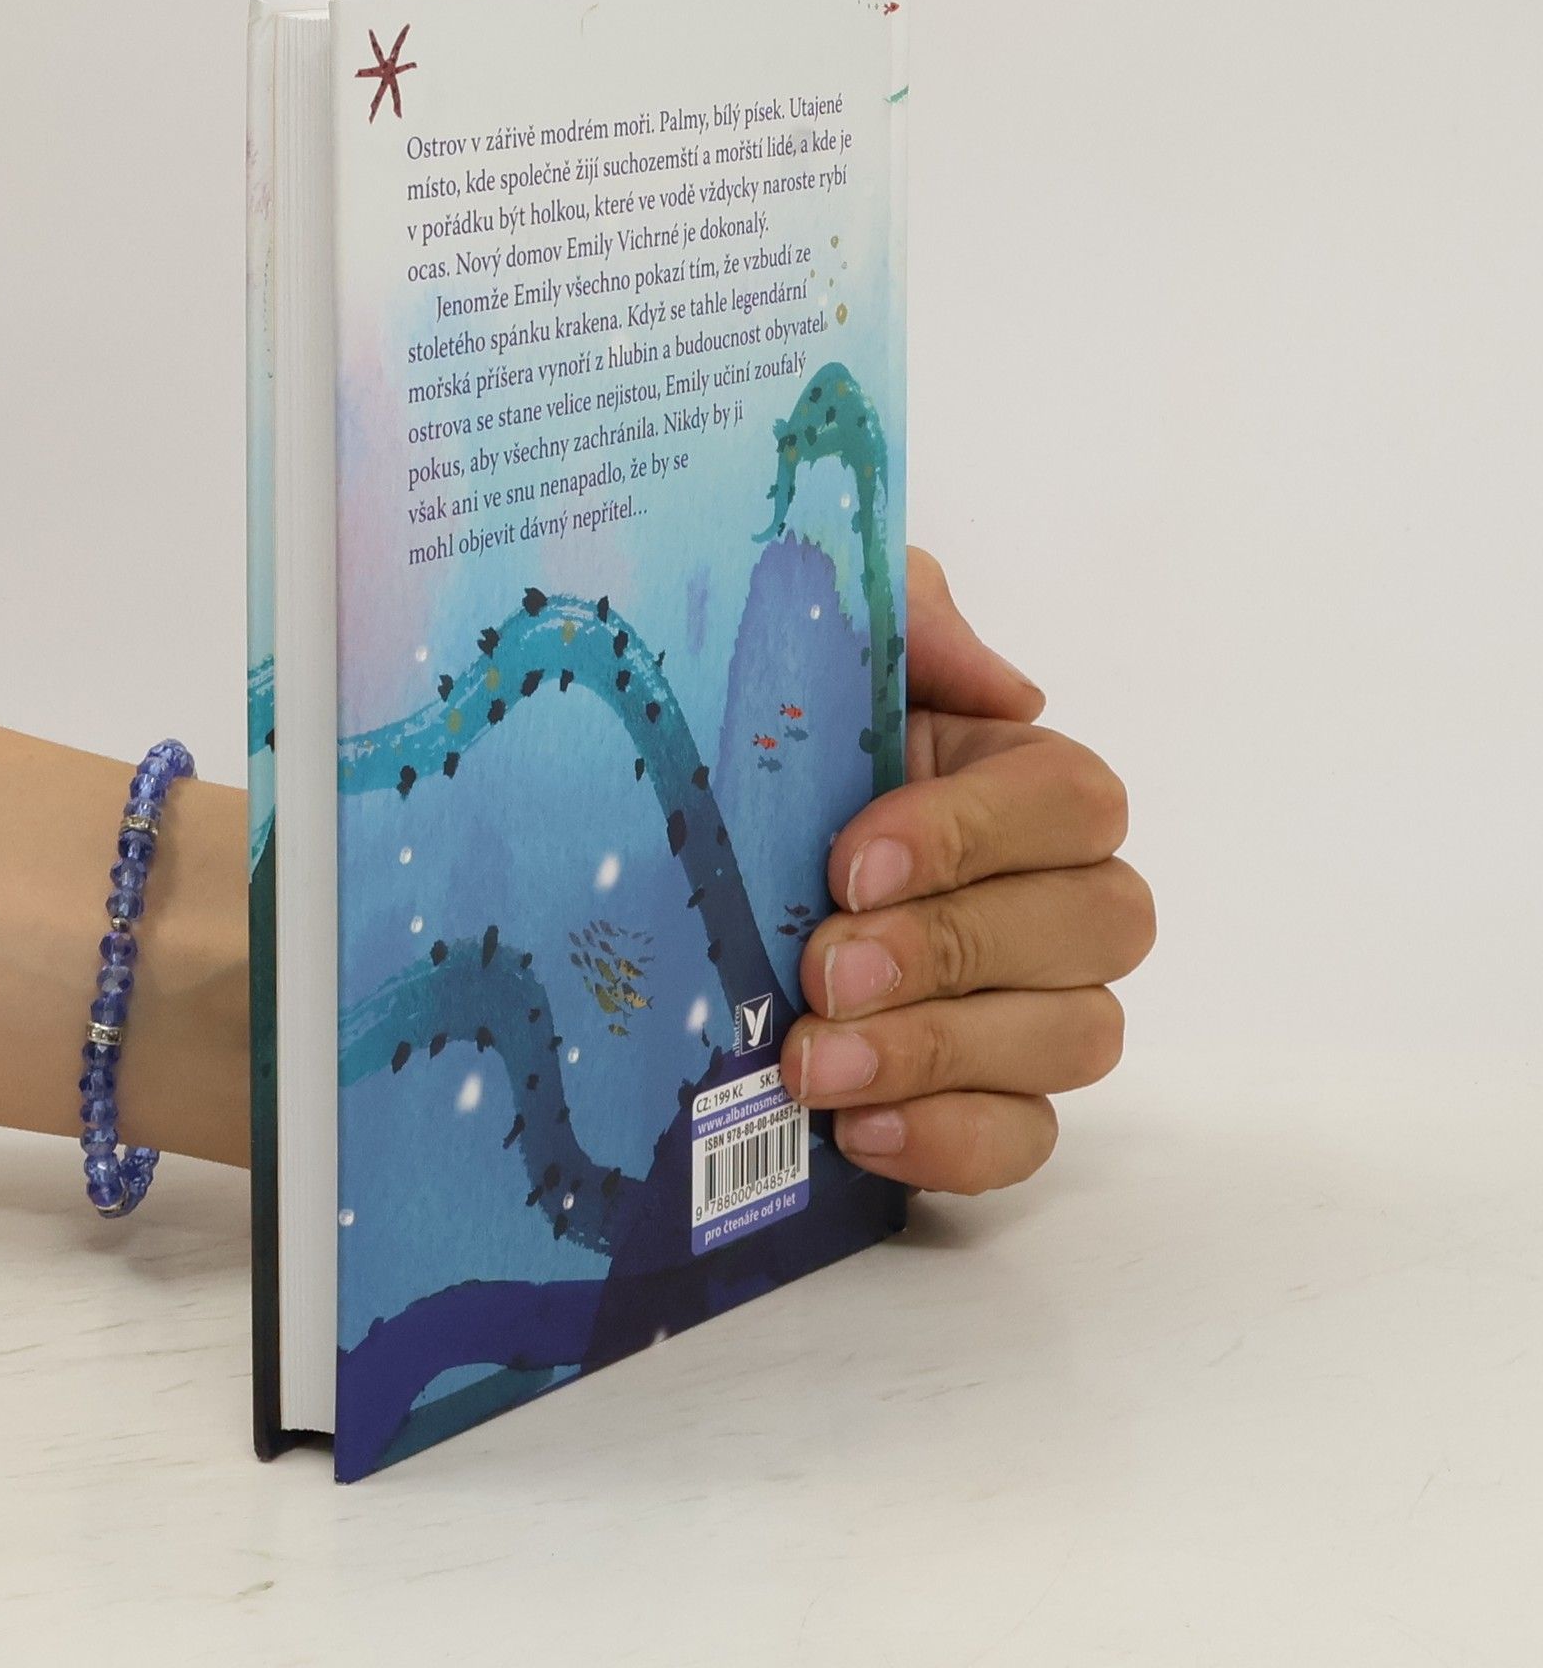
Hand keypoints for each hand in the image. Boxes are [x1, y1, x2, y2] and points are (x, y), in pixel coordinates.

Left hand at [781, 550, 1154, 1193]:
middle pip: (1101, 924)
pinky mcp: (986, 1098)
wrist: (660, 861)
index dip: (975, 836)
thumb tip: (1011, 690)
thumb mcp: (809, 650)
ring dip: (941, 1053)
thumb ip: (905, 621)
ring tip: (813, 1063)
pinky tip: (855, 1130)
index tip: (849, 864)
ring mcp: (1029, 1003)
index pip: (1071, 803)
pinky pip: (1027, 1138)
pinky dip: (951, 1140)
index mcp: (1009, 778)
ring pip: (1078, 1036)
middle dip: (954, 950)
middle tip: (824, 970)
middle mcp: (1046, 889)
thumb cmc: (752, 754)